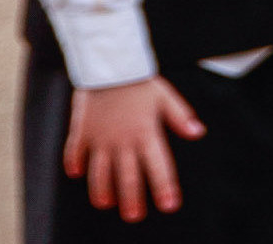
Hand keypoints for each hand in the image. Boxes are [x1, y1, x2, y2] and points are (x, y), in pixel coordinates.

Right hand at [66, 76, 202, 218]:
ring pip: (99, 174)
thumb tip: (199, 132)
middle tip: (133, 215)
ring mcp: (100, 137)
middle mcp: (123, 140)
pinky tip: (75, 172)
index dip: (164, 188)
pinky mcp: (82, 129)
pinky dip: (73, 163)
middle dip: (131, 200)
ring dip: (102, 191)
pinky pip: (74, 151)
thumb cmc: (138, 78)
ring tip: (105, 202)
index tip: (169, 206)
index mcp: (146, 133)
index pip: (159, 168)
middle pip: (127, 179)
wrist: (108, 58)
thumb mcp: (164, 95)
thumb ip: (180, 116)